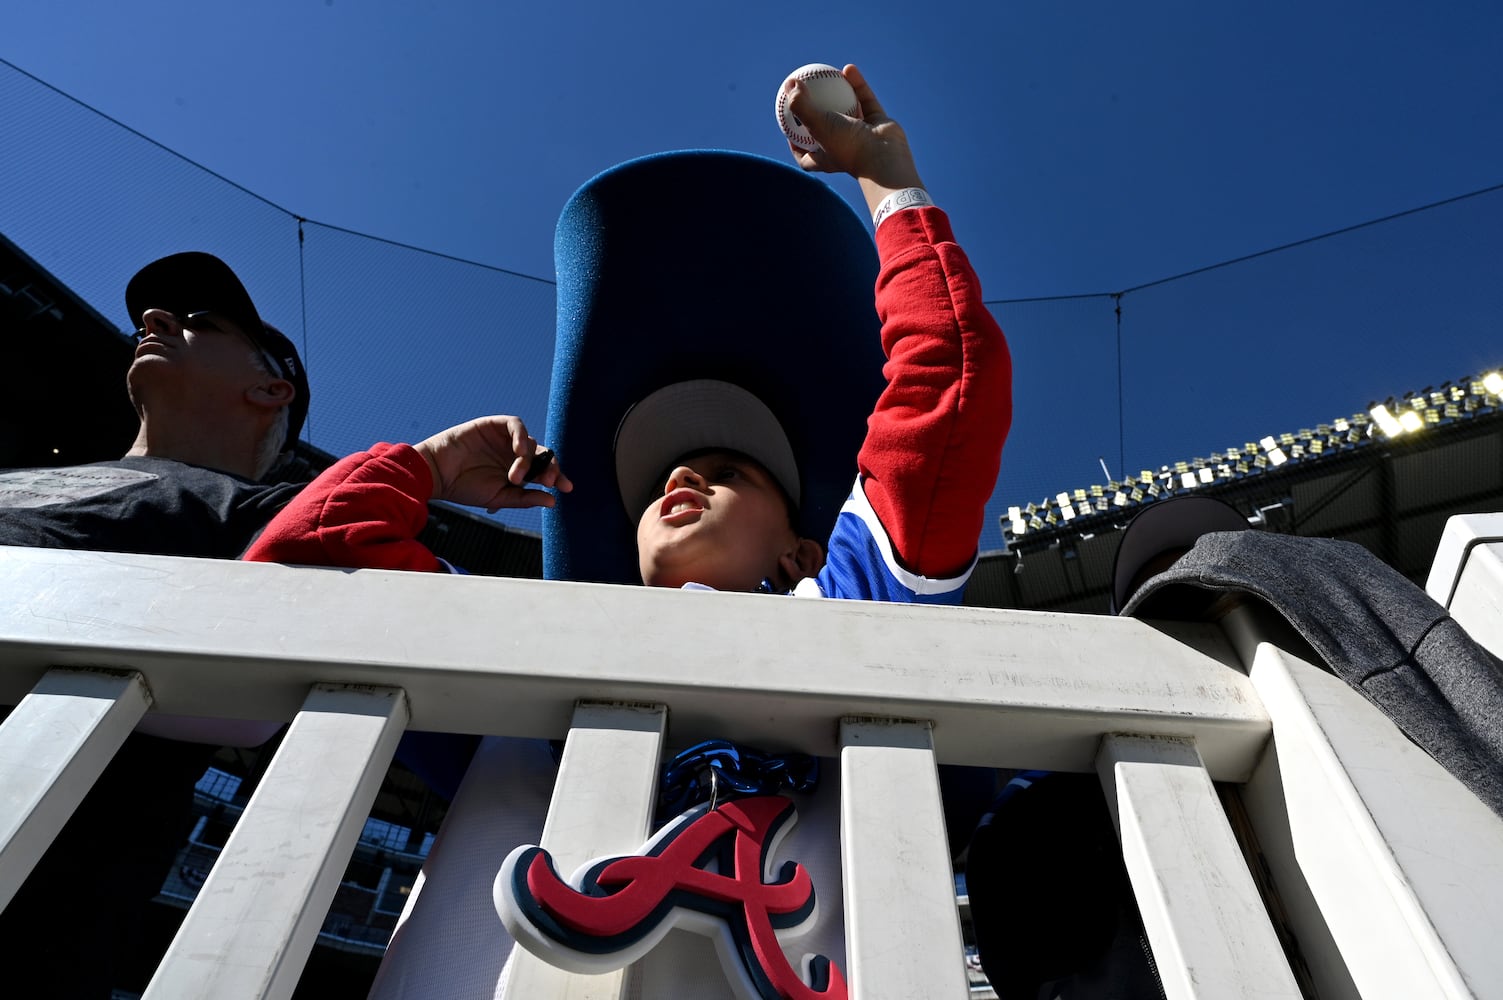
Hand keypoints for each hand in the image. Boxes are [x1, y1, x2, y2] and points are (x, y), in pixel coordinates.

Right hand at [413, 415, 572, 512]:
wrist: (437, 474)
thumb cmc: (465, 488)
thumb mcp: (499, 497)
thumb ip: (525, 498)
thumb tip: (553, 501)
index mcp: (517, 472)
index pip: (544, 471)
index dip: (557, 477)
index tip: (566, 488)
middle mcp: (513, 454)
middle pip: (543, 455)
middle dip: (551, 467)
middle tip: (550, 481)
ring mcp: (504, 439)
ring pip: (531, 443)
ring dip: (528, 460)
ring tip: (516, 476)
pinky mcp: (493, 425)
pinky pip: (516, 424)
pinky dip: (521, 436)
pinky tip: (520, 450)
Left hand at [784, 64, 925, 215]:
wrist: (885, 155)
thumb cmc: (847, 145)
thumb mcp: (817, 125)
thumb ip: (800, 106)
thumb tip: (789, 84)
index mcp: (826, 159)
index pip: (805, 157)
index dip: (795, 144)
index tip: (788, 128)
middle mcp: (843, 148)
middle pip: (825, 132)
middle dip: (817, 116)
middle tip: (806, 95)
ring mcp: (861, 136)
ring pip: (847, 111)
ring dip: (838, 94)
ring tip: (827, 75)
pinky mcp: (878, 123)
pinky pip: (865, 100)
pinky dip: (857, 85)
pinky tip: (848, 69)